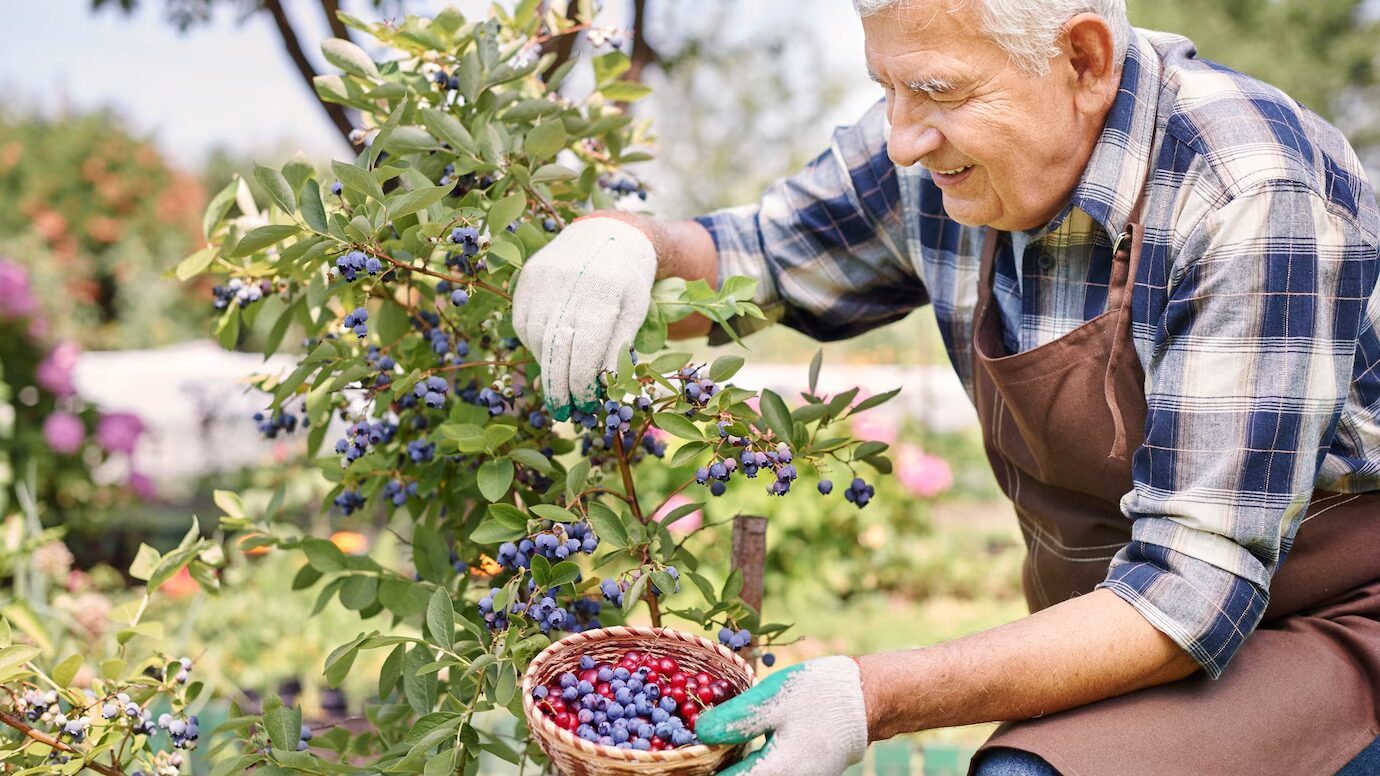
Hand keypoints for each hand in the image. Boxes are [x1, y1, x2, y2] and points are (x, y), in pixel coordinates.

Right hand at [511, 217, 656, 419]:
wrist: (607, 233)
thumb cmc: (627, 281)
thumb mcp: (634, 312)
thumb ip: (618, 347)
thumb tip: (602, 388)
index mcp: (603, 295)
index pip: (585, 353)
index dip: (582, 385)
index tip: (584, 406)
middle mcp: (569, 285)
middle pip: (556, 349)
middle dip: (558, 387)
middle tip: (563, 412)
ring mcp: (544, 280)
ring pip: (536, 338)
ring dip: (546, 367)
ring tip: (559, 383)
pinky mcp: (528, 278)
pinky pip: (523, 322)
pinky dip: (533, 344)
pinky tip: (548, 354)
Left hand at [697, 656, 867, 775]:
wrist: (869, 697)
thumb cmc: (821, 696)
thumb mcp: (773, 699)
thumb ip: (735, 719)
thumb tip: (700, 733)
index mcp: (774, 772)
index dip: (700, 767)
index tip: (681, 752)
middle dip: (714, 763)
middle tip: (693, 741)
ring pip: (752, 775)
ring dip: (730, 761)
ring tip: (710, 737)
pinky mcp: (803, 770)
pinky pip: (767, 770)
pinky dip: (747, 758)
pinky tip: (736, 737)